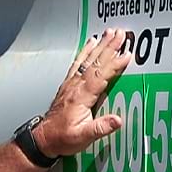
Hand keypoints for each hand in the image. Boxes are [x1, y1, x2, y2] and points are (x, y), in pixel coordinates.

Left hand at [35, 28, 131, 156]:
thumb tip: (117, 120)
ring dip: (99, 45)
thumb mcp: (83, 137)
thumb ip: (100, 128)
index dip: (115, 64)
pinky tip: (91, 43)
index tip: (127, 54)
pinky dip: (86, 51)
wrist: (44, 138)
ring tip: (109, 33)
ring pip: (87, 59)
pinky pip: (78, 62)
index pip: (101, 76)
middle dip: (109, 47)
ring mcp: (71, 83)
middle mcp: (75, 86)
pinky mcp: (68, 84)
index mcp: (81, 97)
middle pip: (95, 62)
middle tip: (121, 33)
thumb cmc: (63, 138)